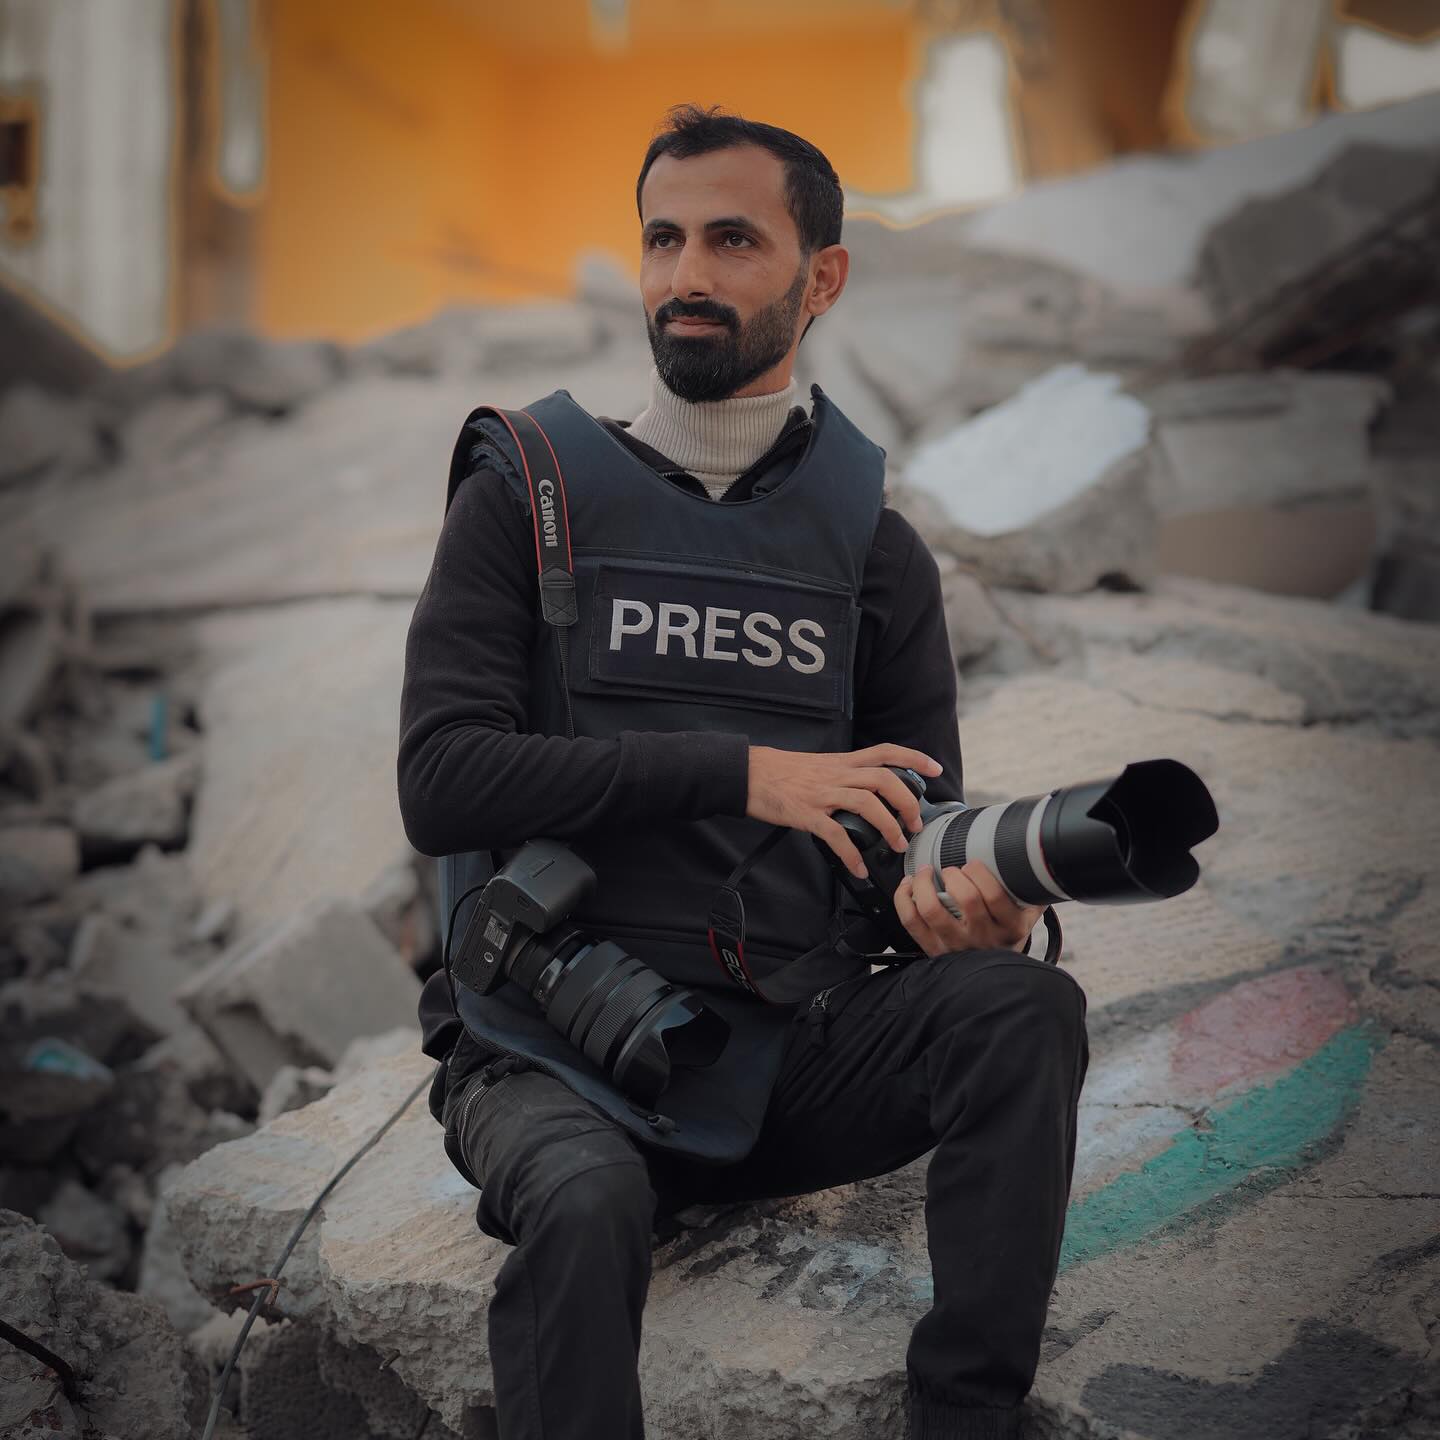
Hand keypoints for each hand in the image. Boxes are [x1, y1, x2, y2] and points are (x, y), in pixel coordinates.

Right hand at [745, 744, 943, 879]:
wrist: (747, 773)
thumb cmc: (780, 772)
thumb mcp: (817, 766)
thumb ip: (842, 775)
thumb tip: (862, 791)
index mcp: (841, 762)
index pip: (884, 751)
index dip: (913, 757)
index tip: (934, 769)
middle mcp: (836, 774)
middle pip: (884, 779)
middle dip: (907, 802)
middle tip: (915, 824)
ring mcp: (822, 793)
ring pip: (868, 803)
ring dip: (889, 827)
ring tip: (897, 845)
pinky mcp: (806, 813)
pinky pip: (836, 834)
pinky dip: (851, 854)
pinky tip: (859, 867)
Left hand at [893, 860, 1044, 957]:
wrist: (997, 974)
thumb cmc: (1008, 933)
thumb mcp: (1029, 913)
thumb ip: (1035, 888)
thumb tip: (1041, 855)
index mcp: (1010, 927)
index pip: (993, 895)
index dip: (979, 872)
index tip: (973, 864)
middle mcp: (982, 938)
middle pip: (965, 899)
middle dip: (955, 875)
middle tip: (952, 869)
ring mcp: (955, 945)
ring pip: (931, 909)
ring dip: (924, 883)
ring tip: (925, 872)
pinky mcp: (932, 949)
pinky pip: (911, 921)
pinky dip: (904, 898)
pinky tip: (909, 886)